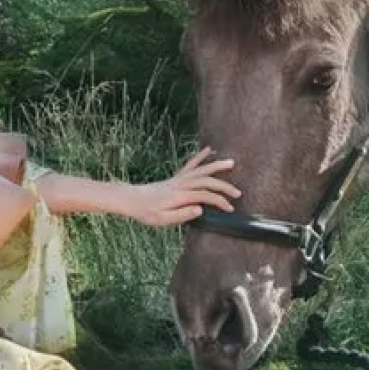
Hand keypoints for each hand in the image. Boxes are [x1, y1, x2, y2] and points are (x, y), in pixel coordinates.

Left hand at [124, 147, 238, 226]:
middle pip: (207, 181)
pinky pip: (190, 164)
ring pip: (201, 169)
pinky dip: (200, 156)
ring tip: (231, 162)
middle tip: (238, 193)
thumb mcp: (162, 220)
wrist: (131, 199)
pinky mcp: (176, 177)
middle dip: (224, 186)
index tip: (230, 209)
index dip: (220, 202)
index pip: (206, 196)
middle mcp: (181, 184)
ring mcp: (178, 179)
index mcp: (180, 195)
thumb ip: (182, 215)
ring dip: (217, 166)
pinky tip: (209, 150)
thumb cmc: (146, 212)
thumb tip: (200, 209)